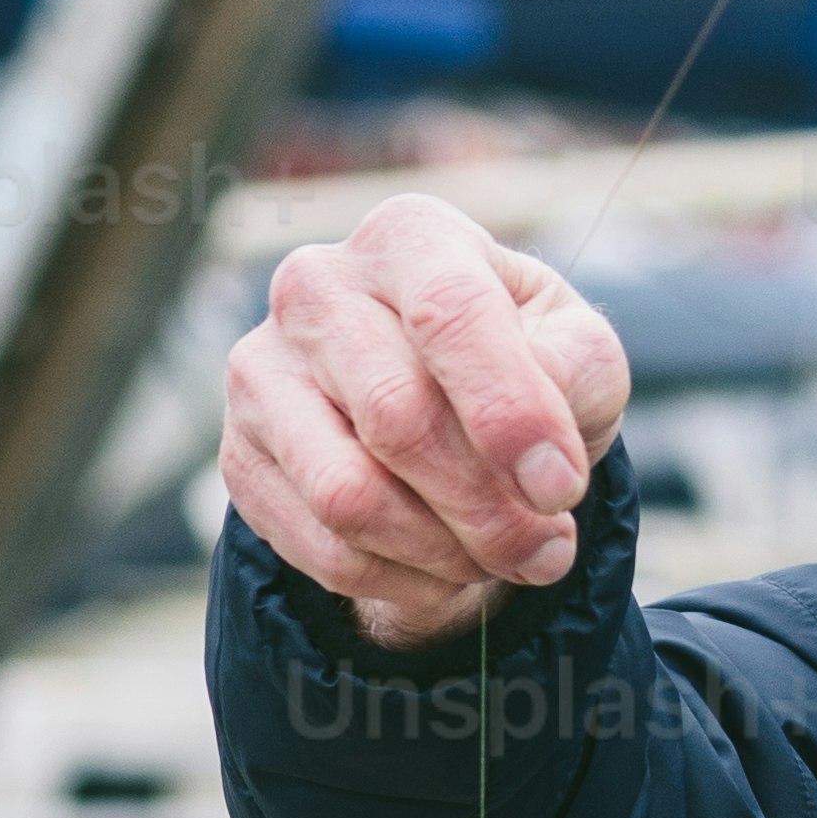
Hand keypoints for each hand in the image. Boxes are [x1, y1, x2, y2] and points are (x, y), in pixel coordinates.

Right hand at [220, 196, 630, 648]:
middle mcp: (317, 286)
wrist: (444, 401)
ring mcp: (262, 370)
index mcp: (410, 237)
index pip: (450, 314)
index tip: (561, 490)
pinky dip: (400, 581)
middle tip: (548, 551)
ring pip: (348, 495)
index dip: (509, 413)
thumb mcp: (576, 349)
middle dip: (488, 508)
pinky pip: (321, 546)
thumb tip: (539, 457)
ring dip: (443, 551)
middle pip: (398, 418)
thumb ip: (574, 377)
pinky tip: (446, 573)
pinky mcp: (240, 454)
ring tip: (503, 558)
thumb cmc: (524, 360)